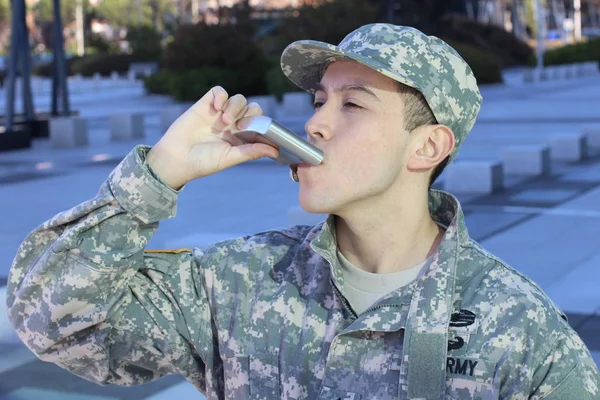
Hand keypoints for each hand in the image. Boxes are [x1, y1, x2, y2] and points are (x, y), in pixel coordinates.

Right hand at [146, 86, 278, 189]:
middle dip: (251, 115)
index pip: (261, 125)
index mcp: (242, 138)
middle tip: (240, 127)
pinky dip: (222, 96)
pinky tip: (216, 108)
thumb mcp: (230, 158)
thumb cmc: (202, 162)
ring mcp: (220, 114)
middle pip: (253, 109)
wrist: (175, 158)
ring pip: (239, 99)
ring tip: (224, 121)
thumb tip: (275, 151)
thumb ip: (251, 152)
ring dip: (235, 107)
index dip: (264, 126)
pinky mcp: (206, 105)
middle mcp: (233, 125)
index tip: (264, 133)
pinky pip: (220, 91)